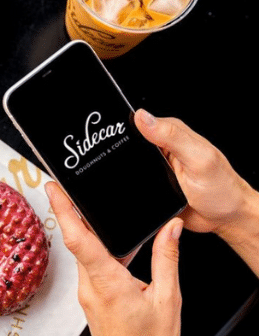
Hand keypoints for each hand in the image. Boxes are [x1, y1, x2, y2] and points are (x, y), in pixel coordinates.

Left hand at [46, 181, 181, 335]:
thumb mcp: (168, 300)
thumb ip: (166, 259)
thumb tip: (170, 229)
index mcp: (108, 284)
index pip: (77, 238)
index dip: (62, 210)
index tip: (52, 189)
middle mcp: (90, 288)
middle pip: (77, 241)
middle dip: (74, 213)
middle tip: (75, 190)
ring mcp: (86, 295)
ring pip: (83, 254)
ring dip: (89, 234)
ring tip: (101, 215)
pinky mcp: (89, 300)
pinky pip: (90, 267)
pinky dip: (99, 252)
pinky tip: (117, 250)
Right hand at [135, 109, 258, 277]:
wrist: (226, 219)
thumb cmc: (221, 188)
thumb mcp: (197, 158)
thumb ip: (171, 136)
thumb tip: (142, 117)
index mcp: (170, 134)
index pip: (138, 123)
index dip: (122, 129)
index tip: (110, 138)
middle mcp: (160, 149)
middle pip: (128, 146)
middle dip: (119, 154)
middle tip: (124, 165)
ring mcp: (154, 169)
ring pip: (126, 166)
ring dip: (123, 173)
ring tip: (129, 180)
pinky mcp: (151, 186)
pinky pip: (131, 185)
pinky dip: (127, 188)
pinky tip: (129, 190)